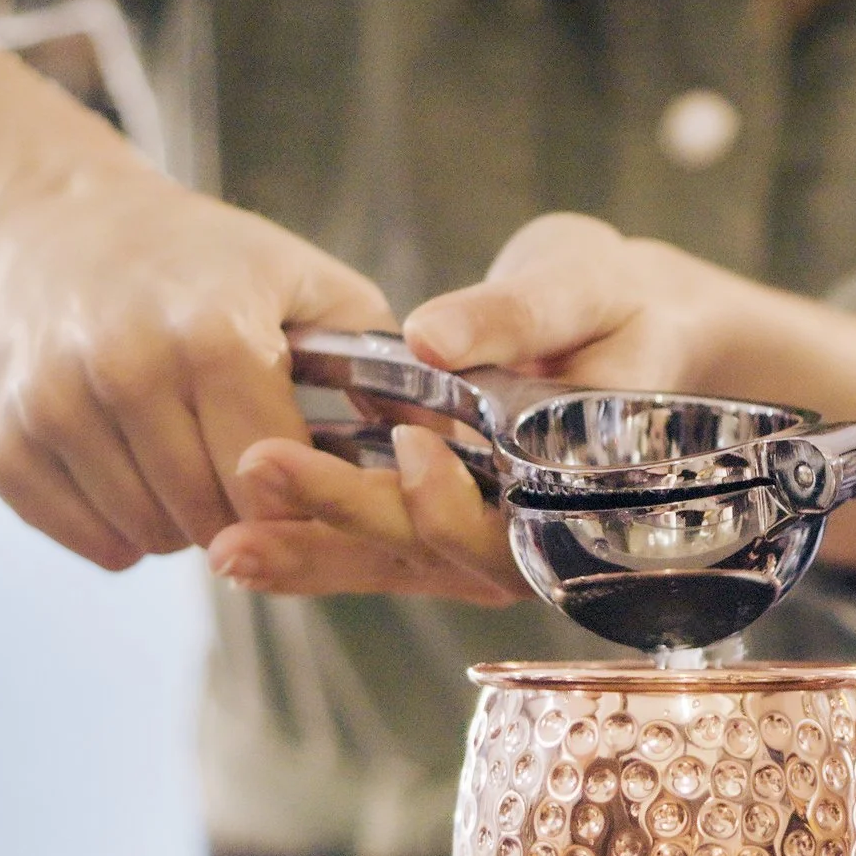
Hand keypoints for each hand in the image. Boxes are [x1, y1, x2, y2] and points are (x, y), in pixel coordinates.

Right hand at [0, 162, 392, 570]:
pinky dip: (116, 528)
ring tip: (189, 466)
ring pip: (148, 537)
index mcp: (214, 334)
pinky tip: (133, 476)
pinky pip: (84, 536)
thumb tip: (437, 448)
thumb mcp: (301, 280)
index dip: (301, 498)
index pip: (274, 479)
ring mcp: (52, 408)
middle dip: (245, 516)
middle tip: (248, 480)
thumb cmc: (197, 259)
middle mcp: (125, 371)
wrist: (43, 220)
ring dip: (180, 525)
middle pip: (212, 518)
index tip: (307, 483)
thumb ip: (378, 363)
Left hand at [209, 213, 747, 601]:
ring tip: (226, 544)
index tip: (405, 449)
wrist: (629, 328)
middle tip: (261, 471)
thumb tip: (431, 338)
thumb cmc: (620, 304)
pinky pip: (372, 551)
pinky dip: (307, 547)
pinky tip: (238, 541)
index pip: (512, 526)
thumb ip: (512, 317)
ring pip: (392, 564)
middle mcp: (533, 534)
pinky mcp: (437, 528)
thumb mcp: (581, 290)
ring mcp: (480, 540)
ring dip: (308, 555)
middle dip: (346, 521)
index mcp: (583, 491)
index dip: (452, 504)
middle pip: (435, 553)